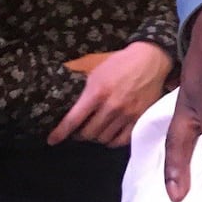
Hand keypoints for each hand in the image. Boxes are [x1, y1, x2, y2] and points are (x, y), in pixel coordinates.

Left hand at [48, 42, 171, 146]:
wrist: (150, 60)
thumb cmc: (120, 64)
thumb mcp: (96, 73)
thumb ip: (86, 93)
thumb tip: (72, 111)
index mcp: (97, 92)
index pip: (74, 120)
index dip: (60, 133)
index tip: (52, 140)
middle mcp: (111, 106)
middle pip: (88, 133)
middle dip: (80, 135)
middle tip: (79, 131)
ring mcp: (127, 114)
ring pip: (104, 138)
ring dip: (96, 137)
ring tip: (95, 131)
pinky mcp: (140, 118)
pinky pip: (122, 140)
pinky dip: (112, 141)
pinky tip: (109, 135)